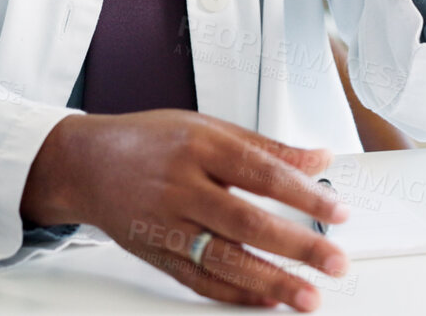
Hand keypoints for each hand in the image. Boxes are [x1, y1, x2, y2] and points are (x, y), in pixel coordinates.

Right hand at [21, 110, 350, 311]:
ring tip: (307, 296)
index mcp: (200, 147)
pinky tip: (266, 300)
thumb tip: (318, 159)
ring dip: (271, 282)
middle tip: (335, 261)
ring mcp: (166, 226)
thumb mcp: (210, 128)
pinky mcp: (157, 255)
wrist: (87, 164)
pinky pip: (199, 281)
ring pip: (223, 260)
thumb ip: (266, 148)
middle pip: (246, 222)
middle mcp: (182, 187)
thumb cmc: (151, 141)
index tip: (338, 212)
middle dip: (297, 246)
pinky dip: (235, 294)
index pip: (262, 174)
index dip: (304, 195)